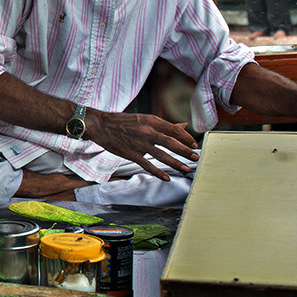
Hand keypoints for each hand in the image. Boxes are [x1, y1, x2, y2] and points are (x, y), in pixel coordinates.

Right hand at [84, 109, 198, 180]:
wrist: (101, 125)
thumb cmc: (123, 121)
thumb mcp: (144, 119)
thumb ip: (163, 124)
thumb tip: (183, 126)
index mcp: (151, 121)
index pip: (174, 130)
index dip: (186, 138)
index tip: (194, 144)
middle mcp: (147, 131)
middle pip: (171, 142)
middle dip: (185, 151)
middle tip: (196, 157)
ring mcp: (139, 143)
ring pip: (162, 155)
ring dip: (176, 163)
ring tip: (186, 169)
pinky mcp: (131, 153)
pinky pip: (147, 165)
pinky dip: (158, 172)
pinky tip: (166, 178)